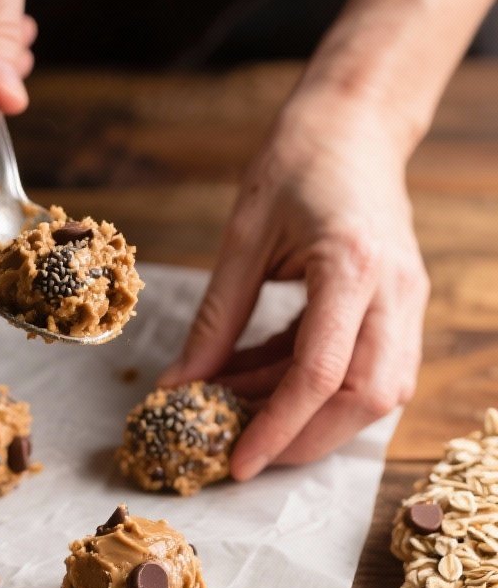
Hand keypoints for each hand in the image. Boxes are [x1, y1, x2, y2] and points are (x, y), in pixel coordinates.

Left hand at [159, 85, 429, 476]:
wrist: (355, 125)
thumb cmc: (296, 163)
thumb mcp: (242, 236)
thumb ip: (216, 319)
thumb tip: (180, 386)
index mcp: (353, 264)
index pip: (322, 374)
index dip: (278, 427)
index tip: (237, 461)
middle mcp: (395, 290)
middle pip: (367, 399)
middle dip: (306, 439)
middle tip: (246, 454)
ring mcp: (407, 300)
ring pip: (379, 394)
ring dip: (315, 419)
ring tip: (246, 415)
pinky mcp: (402, 308)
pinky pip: (371, 370)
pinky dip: (319, 389)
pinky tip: (264, 383)